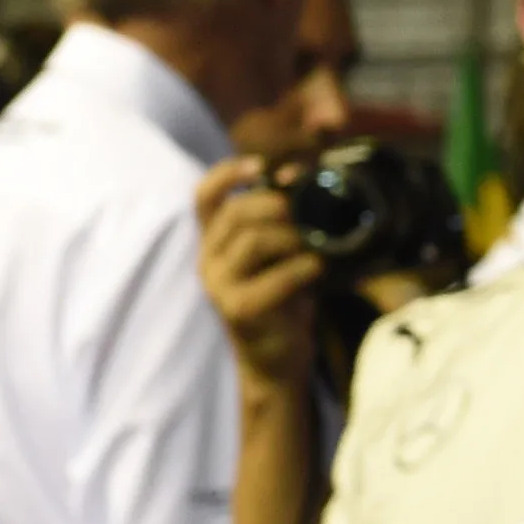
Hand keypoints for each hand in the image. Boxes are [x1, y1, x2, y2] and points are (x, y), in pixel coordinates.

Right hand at [193, 158, 319, 389]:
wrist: (278, 358)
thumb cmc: (286, 299)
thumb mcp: (284, 254)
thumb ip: (286, 221)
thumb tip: (300, 177)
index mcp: (215, 241)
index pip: (204, 197)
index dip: (227, 174)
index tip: (260, 165)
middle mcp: (209, 259)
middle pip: (235, 213)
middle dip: (276, 204)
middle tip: (307, 210)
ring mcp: (220, 285)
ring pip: (252, 241)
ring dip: (293, 236)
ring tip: (318, 243)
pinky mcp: (239, 309)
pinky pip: (274, 278)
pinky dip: (303, 268)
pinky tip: (320, 268)